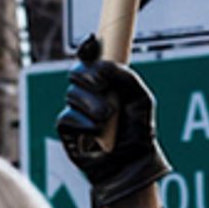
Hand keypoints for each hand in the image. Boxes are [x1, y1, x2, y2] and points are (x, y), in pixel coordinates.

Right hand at [55, 36, 172, 207]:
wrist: (132, 165)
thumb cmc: (138, 132)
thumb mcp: (141, 99)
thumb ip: (125, 76)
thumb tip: (101, 63)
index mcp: (106, 82)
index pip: (91, 58)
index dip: (88, 48)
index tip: (91, 42)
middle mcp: (89, 93)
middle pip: (77, 71)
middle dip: (89, 74)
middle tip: (103, 84)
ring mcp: (76, 110)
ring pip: (73, 93)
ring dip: (93, 104)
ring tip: (108, 117)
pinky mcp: (67, 129)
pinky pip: (68, 117)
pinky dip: (85, 123)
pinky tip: (97, 132)